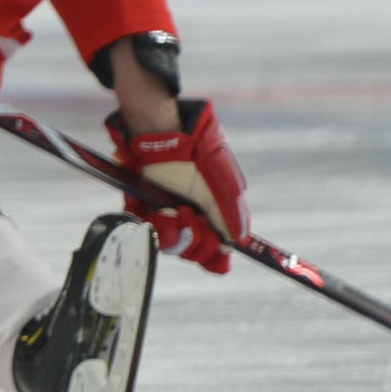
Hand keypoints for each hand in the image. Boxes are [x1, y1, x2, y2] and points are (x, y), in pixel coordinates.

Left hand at [105, 97, 249, 276]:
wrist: (163, 136)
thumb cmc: (196, 152)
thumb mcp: (221, 180)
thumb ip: (230, 211)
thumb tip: (239, 240)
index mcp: (214, 211)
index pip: (218, 248)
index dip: (218, 255)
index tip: (219, 250)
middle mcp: (194, 217)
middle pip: (199, 252)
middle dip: (198, 241)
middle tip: (192, 216)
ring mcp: (172, 216)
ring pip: (178, 249)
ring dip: (179, 235)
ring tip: (177, 211)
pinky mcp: (151, 213)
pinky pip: (156, 237)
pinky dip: (161, 230)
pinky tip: (162, 214)